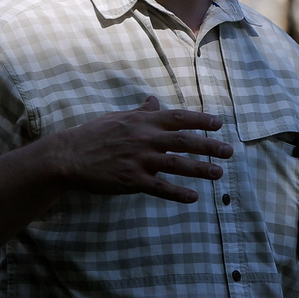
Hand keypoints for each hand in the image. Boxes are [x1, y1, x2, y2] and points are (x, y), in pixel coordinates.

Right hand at [51, 95, 232, 201]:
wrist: (68, 155)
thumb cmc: (94, 134)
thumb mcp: (119, 117)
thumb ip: (141, 112)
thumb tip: (155, 101)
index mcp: (144, 121)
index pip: (179, 118)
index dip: (201, 120)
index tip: (220, 124)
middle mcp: (145, 138)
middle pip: (184, 141)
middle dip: (209, 146)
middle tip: (229, 151)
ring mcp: (139, 160)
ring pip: (176, 164)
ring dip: (200, 169)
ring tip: (219, 173)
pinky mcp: (131, 180)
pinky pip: (159, 187)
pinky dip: (177, 193)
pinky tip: (194, 197)